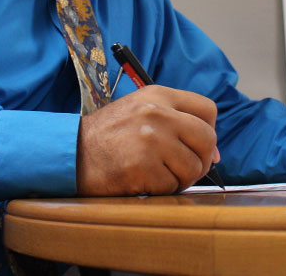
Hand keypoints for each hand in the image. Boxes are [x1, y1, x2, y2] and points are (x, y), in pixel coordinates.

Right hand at [77, 85, 219, 195]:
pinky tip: (143, 181)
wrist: (70, 153)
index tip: (200, 146)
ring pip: (192, 167)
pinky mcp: (142, 167)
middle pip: (207, 140)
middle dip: (200, 160)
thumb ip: (175, 121)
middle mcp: (157, 114)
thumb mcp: (139, 111)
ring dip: (179, 178)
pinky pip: (172, 186)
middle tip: (183, 169)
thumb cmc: (106, 136)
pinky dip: (161, 190)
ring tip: (157, 174)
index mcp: (157, 95)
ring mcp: (150, 141)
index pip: (207, 110)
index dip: (208, 131)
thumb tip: (214, 153)